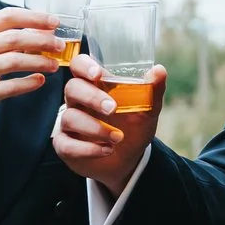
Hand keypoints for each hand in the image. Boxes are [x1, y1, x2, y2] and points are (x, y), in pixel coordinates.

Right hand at [0, 7, 61, 140]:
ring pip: (14, 61)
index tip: (54, 22)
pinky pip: (9, 87)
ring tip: (53, 65)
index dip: (34, 17)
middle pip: (14, 38)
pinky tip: (39, 81)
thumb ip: (3, 38)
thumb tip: (42, 30)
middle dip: (42, 40)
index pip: (8, 16)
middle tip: (59, 46)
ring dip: (39, 62)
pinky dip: (28, 83)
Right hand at [52, 53, 165, 193]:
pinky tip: (107, 150)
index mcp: (94, 85)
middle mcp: (78, 101)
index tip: (98, 74)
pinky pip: (66, 145)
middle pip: (72, 88)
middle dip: (91, 97)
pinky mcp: (65, 145)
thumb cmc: (132, 126)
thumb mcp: (147, 109)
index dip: (84, 66)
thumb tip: (159, 70)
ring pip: (70, 118)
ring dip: (96, 128)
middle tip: (112, 108)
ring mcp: (69, 123)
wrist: (128, 159)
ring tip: (118, 137)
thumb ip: (152, 90)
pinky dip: (88, 149)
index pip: (79, 65)